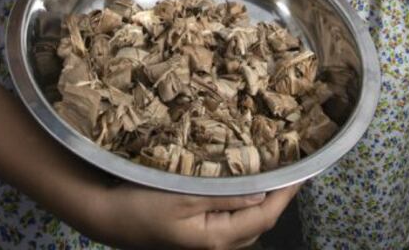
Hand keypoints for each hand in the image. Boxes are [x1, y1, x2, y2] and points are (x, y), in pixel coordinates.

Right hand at [94, 183, 298, 249]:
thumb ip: (224, 196)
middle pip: (259, 222)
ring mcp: (205, 241)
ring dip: (262, 199)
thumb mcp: (182, 195)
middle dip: (279, 197)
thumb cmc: (140, 204)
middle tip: (292, 165)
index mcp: (216, 238)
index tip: (304, 170)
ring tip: (274, 172)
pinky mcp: (197, 234)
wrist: (104, 217)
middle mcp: (216, 245)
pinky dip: (243, 202)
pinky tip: (244, 184)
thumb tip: (262, 192)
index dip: (286, 194)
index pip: (264, 216)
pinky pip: (230, 220)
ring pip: (246, 222)